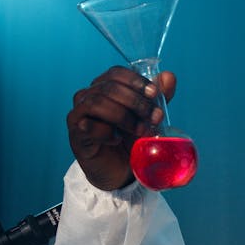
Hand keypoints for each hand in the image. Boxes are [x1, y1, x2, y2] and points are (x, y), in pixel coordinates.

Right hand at [66, 67, 176, 189]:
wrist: (120, 171)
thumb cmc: (130, 140)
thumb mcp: (148, 117)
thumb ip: (157, 97)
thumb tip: (169, 76)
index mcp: (104, 87)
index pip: (115, 73)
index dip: (136, 81)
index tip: (154, 94)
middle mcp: (88, 96)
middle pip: (109, 87)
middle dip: (136, 102)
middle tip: (155, 117)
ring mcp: (79, 115)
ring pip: (97, 103)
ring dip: (123, 116)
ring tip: (140, 130)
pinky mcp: (76, 135)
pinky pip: (87, 125)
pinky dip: (106, 132)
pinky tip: (117, 139)